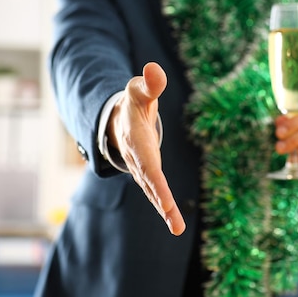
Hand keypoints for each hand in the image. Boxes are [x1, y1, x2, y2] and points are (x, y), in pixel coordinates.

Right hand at [107, 62, 185, 235]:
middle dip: (162, 203)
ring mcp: (141, 168)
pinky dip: (164, 205)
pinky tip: (174, 221)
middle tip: (175, 224)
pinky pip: (156, 190)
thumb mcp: (139, 90)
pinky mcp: (148, 173)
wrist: (120, 117)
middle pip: (150, 183)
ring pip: (153, 191)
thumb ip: (148, 84)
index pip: (147, 163)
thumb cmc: (134, 102)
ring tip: (177, 228)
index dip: (156, 182)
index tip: (165, 201)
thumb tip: (154, 70)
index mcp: (135, 140)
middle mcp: (137, 158)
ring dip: (165, 210)